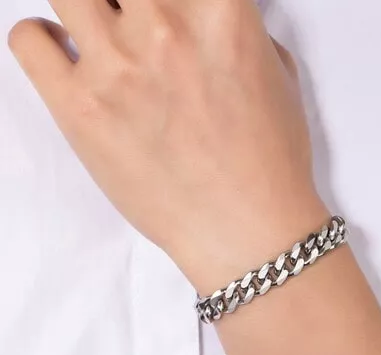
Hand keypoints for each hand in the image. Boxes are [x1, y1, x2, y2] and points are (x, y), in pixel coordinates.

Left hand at [8, 0, 327, 291]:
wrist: (246, 232)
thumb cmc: (271, 165)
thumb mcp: (279, 81)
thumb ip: (240, 32)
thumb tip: (210, 23)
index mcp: (221, 10)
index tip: (165, 7)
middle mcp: (164, 26)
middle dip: (127, 0)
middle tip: (133, 22)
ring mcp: (116, 67)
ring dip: (85, 8)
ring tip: (101, 36)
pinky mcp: (79, 110)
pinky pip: (28, 39)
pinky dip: (44, 42)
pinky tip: (72, 65)